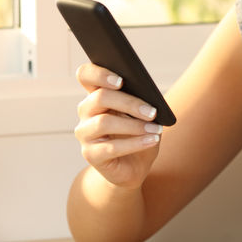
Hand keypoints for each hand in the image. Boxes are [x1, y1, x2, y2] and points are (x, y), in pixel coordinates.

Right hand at [75, 63, 162, 188]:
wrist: (134, 167)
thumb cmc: (139, 133)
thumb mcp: (143, 114)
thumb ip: (141, 100)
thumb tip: (149, 94)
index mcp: (97, 94)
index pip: (86, 75)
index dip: (99, 74)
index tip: (121, 81)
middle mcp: (86, 111)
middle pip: (100, 97)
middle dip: (130, 103)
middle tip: (153, 111)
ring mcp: (85, 133)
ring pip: (104, 122)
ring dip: (134, 126)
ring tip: (156, 129)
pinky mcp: (90, 154)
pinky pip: (111, 147)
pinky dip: (135, 143)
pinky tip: (152, 140)